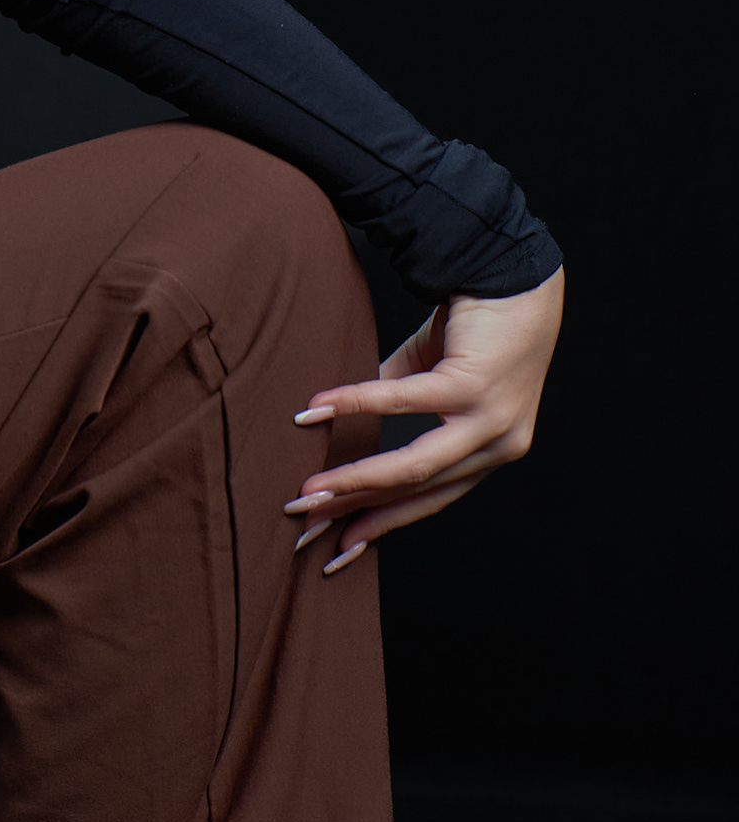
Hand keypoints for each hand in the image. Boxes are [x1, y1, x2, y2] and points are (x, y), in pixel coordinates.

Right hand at [284, 266, 564, 572]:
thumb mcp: (429, 376)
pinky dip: (357, 405)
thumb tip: (340, 426)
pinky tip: (319, 408)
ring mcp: (491, 421)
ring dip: (355, 479)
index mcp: (489, 451)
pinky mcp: (476, 386)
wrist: (517, 276)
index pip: (430, 500)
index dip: (382, 523)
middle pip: (415, 491)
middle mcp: (497, 447)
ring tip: (309, 488)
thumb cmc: (474, 327)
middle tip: (304, 521)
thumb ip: (396, 404)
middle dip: (355, 509)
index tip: (339, 545)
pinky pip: (406, 401)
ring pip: (413, 466)